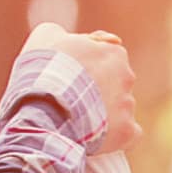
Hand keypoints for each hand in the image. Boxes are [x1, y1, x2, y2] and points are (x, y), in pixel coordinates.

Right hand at [21, 23, 139, 154]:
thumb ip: (62, 35)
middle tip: (72, 99)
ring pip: (119, 109)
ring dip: (103, 114)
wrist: (45, 110)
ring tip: (77, 121)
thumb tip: (67, 39)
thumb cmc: (43, 71)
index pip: (105, 56)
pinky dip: (115, 137)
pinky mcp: (126, 131)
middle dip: (98, 90)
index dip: (86, 67)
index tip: (70, 76)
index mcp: (113, 52)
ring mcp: (128, 105)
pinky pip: (127, 134)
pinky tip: (95, 138)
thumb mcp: (45, 37)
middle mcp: (127, 77)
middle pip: (114, 84)